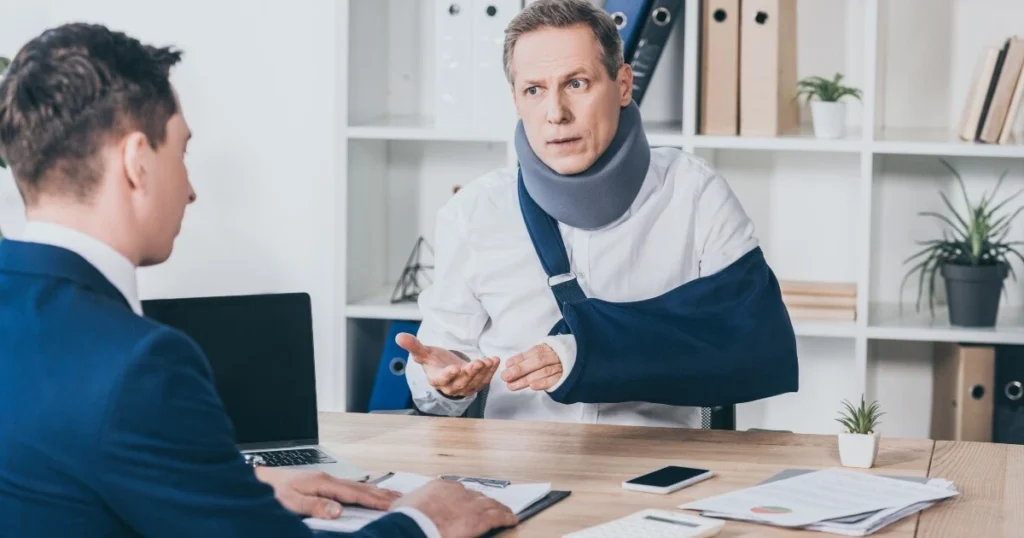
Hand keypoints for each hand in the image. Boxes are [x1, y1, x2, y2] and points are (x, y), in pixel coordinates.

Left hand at [254, 467, 399, 518]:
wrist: (259, 480)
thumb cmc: (272, 492)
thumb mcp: (291, 503)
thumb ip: (315, 507)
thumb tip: (337, 510)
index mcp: (322, 483)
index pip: (354, 494)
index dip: (373, 500)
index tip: (390, 505)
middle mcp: (327, 479)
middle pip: (361, 487)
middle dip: (382, 494)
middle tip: (401, 499)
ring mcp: (325, 479)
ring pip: (357, 486)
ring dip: (376, 491)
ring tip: (391, 495)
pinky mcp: (322, 482)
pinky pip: (349, 486)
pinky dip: (364, 490)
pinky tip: (367, 492)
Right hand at [393, 479, 517, 537]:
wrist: (415, 525)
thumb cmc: (407, 518)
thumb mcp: (406, 505)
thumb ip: (413, 503)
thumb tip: (407, 507)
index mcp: (440, 487)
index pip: (457, 491)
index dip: (464, 498)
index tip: (465, 503)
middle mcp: (458, 492)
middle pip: (476, 495)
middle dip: (482, 501)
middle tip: (488, 506)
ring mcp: (470, 504)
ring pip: (490, 504)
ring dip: (498, 507)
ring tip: (505, 511)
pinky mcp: (479, 519)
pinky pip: (498, 516)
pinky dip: (506, 517)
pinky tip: (512, 519)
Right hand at [396, 333, 499, 397]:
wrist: (446, 368)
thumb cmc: (435, 361)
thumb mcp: (424, 352)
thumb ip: (413, 345)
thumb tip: (399, 337)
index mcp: (436, 379)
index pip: (441, 379)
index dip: (448, 374)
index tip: (455, 368)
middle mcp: (450, 386)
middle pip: (461, 382)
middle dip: (470, 373)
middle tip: (478, 362)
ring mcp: (464, 387)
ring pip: (475, 382)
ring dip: (483, 372)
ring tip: (489, 360)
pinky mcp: (475, 385)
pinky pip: (485, 380)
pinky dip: (491, 371)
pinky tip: (495, 360)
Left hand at [501, 344, 562, 391]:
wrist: (577, 364)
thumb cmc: (553, 361)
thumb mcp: (541, 355)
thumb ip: (526, 359)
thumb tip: (509, 364)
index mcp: (549, 348)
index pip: (533, 352)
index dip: (520, 358)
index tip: (507, 365)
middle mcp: (555, 356)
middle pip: (538, 361)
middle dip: (520, 369)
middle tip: (506, 376)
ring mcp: (562, 367)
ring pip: (544, 371)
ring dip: (527, 379)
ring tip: (512, 385)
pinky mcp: (566, 378)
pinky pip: (554, 381)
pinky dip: (543, 383)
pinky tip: (532, 387)